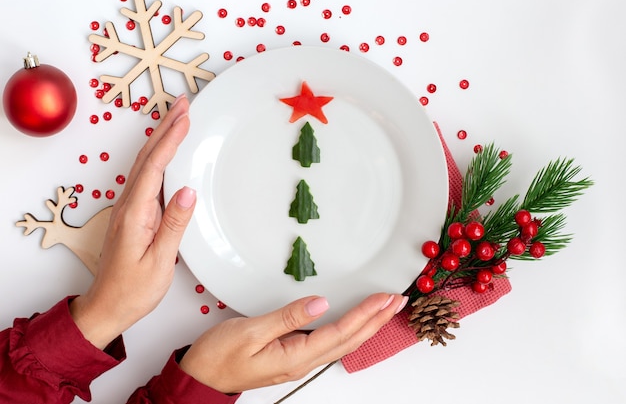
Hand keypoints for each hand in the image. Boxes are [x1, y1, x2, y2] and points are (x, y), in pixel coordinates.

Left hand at [70, 95, 195, 348]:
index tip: (185, 117)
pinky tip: (167, 152)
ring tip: (178, 118)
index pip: (155, 166)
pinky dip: (158, 156)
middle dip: (165, 127)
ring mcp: (129, 208)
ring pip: (145, 163)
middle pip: (147, 156)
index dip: (170, 139)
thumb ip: (173, 224)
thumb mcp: (159, 261)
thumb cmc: (134, 289)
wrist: (108, 306)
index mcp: (135, 213)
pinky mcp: (134, 214)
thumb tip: (188, 190)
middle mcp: (129, 205)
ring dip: (161, 138)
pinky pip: (146, 176)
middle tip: (183, 103)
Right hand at [179, 293, 407, 393]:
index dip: (366, 314)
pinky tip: (354, 323)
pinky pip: (330, 343)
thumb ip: (287, 317)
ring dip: (367, 325)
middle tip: (398, 301)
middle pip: (350, 340)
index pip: (341, 332)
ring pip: (343, 343)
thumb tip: (320, 303)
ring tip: (384, 310)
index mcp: (296, 355)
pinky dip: (349, 330)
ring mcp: (298, 360)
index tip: (384, 298)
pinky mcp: (292, 355)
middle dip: (377, 320)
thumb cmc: (219, 356)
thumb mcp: (250, 331)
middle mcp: (303, 361)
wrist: (201, 378)